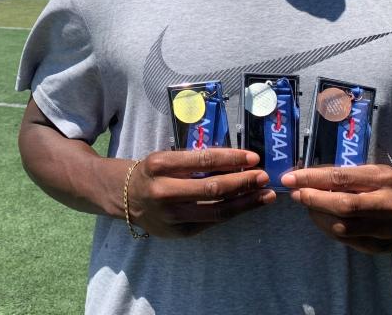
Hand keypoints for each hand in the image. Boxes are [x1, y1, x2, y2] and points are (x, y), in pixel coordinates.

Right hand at [126, 148, 273, 237]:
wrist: (126, 198)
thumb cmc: (153, 172)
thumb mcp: (166, 158)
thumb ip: (194, 161)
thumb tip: (236, 161)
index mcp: (160, 165)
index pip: (203, 160)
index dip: (231, 159)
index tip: (253, 158)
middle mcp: (163, 191)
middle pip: (212, 188)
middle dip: (243, 182)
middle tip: (264, 176)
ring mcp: (171, 215)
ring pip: (216, 211)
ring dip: (245, 203)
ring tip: (265, 195)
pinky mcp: (178, 233)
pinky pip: (211, 222)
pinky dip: (231, 213)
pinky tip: (246, 206)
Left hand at [281, 165, 391, 253]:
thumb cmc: (388, 186)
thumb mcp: (373, 171)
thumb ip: (344, 174)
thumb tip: (306, 175)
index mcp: (385, 179)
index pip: (342, 178)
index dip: (312, 179)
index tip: (290, 177)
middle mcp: (389, 205)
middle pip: (342, 206)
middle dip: (313, 199)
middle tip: (295, 193)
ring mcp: (386, 231)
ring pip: (342, 227)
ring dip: (317, 215)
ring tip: (307, 204)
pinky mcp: (380, 248)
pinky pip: (346, 240)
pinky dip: (327, 227)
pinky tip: (321, 217)